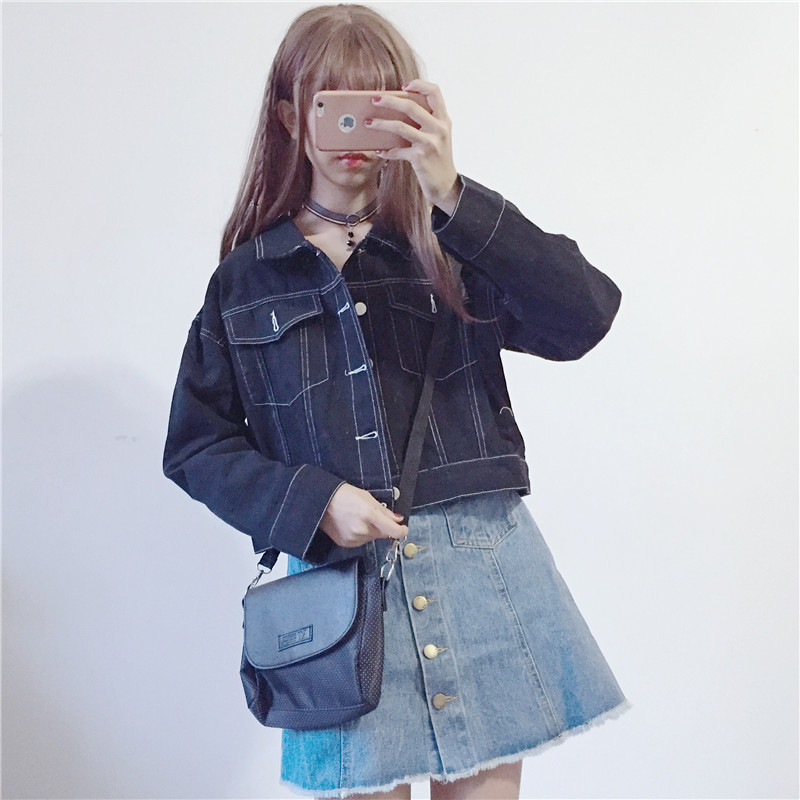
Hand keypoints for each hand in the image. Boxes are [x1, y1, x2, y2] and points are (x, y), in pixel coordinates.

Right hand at [319, 483, 407, 548]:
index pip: (393, 531)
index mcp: (369, 514)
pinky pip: (361, 542)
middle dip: (383, 527)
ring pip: (372, 538)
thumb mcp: (367, 497)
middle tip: (373, 517)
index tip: (403, 528)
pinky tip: (352, 525)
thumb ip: (385, 511)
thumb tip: (398, 520)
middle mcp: (362, 529)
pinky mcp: (347, 543)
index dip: (402, 531)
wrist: (321, 502)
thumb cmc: (343, 495)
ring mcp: (354, 538)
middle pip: (383, 534)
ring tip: (358, 519)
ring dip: (371, 531)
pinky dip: (360, 535)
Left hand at [367, 80, 460, 214]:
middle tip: (374, 99)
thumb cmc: (437, 159)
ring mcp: (429, 143)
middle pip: (411, 106)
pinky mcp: (420, 158)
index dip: (419, 85)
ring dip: (381, 124)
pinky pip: (397, 151)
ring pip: (400, 127)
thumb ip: (426, 122)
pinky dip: (386, 151)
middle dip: (389, 100)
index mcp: (443, 120)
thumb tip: (397, 110)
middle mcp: (438, 129)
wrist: (445, 185)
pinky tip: (378, 151)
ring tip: (369, 122)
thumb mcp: (438, 137)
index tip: (403, 85)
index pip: (435, 92)